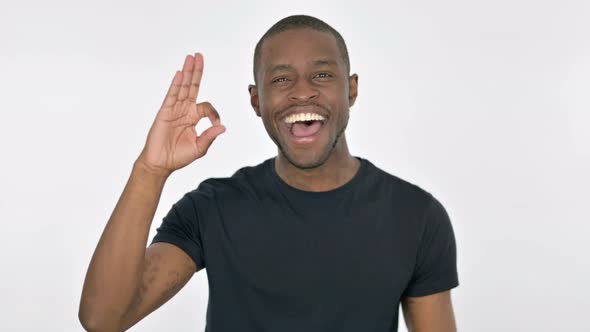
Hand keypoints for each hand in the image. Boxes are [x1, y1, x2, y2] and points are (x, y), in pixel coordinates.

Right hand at [137, 53, 225, 176]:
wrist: (160, 163)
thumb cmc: (179, 156)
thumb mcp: (199, 148)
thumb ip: (209, 136)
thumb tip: (222, 127)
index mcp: (193, 117)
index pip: (206, 107)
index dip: (214, 113)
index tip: (216, 124)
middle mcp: (184, 110)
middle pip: (192, 87)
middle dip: (196, 72)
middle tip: (199, 56)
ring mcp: (174, 110)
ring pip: (183, 87)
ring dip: (187, 72)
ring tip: (191, 58)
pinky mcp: (164, 112)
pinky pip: (171, 95)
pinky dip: (176, 84)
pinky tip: (180, 74)